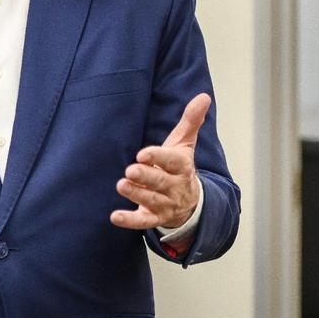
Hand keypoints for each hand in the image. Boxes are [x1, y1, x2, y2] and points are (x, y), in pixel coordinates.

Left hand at [110, 93, 208, 230]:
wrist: (190, 203)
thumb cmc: (179, 167)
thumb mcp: (185, 144)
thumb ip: (191, 120)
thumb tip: (203, 96)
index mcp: (181, 167)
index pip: (172, 161)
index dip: (158, 157)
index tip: (142, 153)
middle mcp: (175, 186)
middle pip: (161, 182)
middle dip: (146, 176)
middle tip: (130, 170)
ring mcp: (165, 203)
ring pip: (151, 200)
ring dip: (136, 194)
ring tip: (121, 185)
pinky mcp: (154, 217)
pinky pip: (143, 221)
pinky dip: (129, 220)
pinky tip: (114, 216)